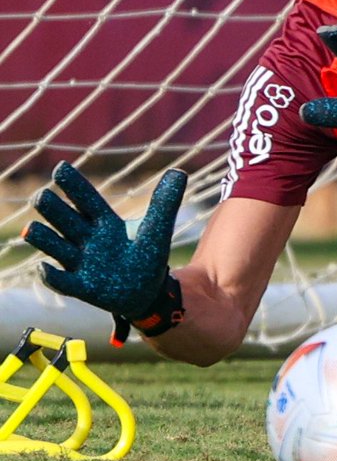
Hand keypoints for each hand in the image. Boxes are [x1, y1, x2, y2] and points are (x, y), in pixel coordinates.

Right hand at [23, 162, 185, 335]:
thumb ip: (166, 202)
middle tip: (41, 196)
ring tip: (32, 229)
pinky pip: (62, 282)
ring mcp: (82, 263)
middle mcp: (88, 240)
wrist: (149, 292)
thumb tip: (178, 171)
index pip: (85, 200)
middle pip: (65, 220)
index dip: (74, 186)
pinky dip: (52, 276)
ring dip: (44, 239)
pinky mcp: (82, 287)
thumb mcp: (158, 228)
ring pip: (57, 248)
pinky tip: (43, 267)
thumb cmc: (147, 256)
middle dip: (53, 209)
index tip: (60, 168)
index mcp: (104, 223)